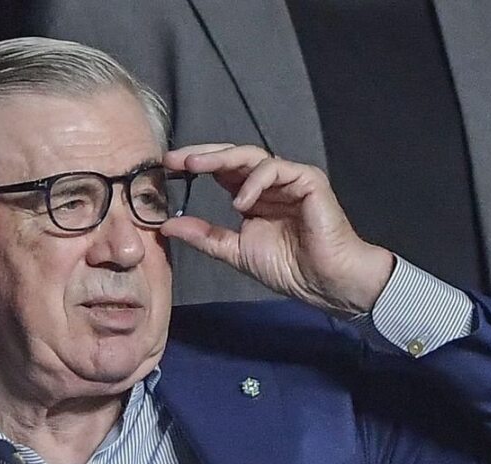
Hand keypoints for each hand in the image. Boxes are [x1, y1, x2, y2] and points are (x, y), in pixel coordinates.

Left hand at [160, 144, 395, 315]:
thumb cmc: (289, 268)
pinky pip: (277, 169)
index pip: (221, 171)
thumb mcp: (235, 251)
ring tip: (195, 167)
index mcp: (252, 196)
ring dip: (221, 159)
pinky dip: (255, 182)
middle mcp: (269, 184)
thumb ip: (204, 236)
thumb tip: (166, 226)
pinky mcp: (308, 180)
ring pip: (252, 156)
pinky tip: (240, 202)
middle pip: (233, 157)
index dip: (195, 167)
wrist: (324, 282)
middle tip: (175, 159)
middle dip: (203, 155)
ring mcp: (289, 179)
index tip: (166, 168)